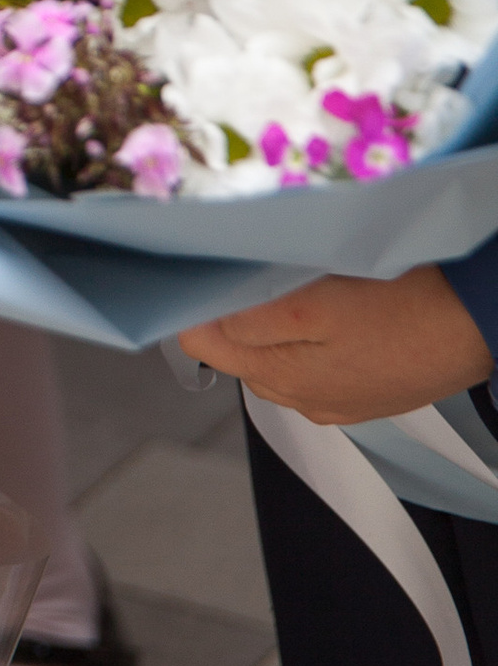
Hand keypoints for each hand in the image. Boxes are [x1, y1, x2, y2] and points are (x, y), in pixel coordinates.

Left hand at [180, 266, 491, 428]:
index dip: (196, 299)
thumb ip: (250, 319)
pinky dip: (307, 337)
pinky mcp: (359, 393)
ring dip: (269, 322)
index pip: (200, 341)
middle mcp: (300, 400)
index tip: (204, 266)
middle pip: (234, 350)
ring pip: (271, 355)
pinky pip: (311, 363)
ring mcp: (331, 400)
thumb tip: (200, 322)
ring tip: (294, 284)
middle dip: (233, 310)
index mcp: (281, 378)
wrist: (480, 323)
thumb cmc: (407, 307)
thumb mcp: (314, 303)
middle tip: (253, 265)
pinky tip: (329, 312)